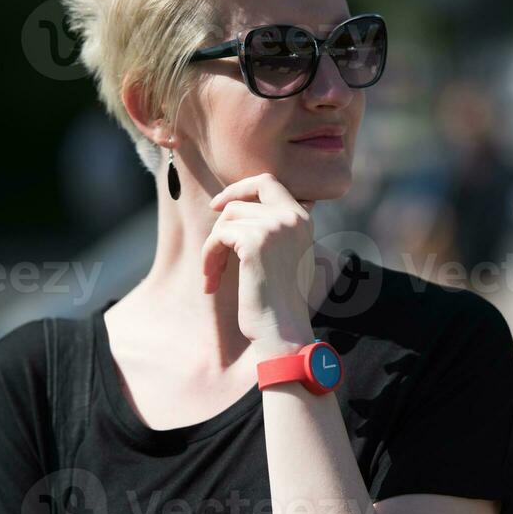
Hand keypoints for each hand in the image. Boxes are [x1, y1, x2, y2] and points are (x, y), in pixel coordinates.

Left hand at [203, 173, 315, 346]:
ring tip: (215, 274)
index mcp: (303, 219)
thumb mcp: (280, 257)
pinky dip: (209, 256)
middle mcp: (293, 217)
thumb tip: (232, 207)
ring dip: (213, 246)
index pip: (268, 182)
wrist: (283, 332)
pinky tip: (212, 281)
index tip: (219, 206)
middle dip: (221, 219)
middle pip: (242, 199)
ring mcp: (276, 227)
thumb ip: (269, 230)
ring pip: (227, 218)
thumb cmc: (278, 302)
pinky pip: (218, 236)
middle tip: (212, 250)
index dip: (239, 188)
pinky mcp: (256, 241)